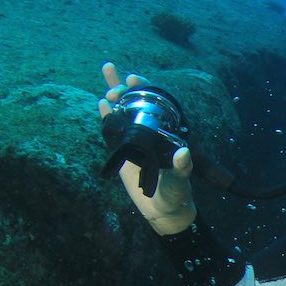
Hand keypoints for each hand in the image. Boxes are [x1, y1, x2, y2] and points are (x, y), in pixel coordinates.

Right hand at [99, 62, 196, 234]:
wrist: (162, 210)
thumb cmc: (176, 193)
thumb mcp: (180, 179)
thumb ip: (182, 168)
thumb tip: (184, 153)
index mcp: (166, 134)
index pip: (157, 104)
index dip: (146, 89)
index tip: (135, 79)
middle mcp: (151, 133)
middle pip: (138, 103)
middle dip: (126, 88)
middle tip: (116, 78)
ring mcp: (136, 140)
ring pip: (124, 112)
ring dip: (115, 94)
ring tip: (108, 74)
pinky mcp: (124, 152)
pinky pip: (114, 130)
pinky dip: (107, 116)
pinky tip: (101, 103)